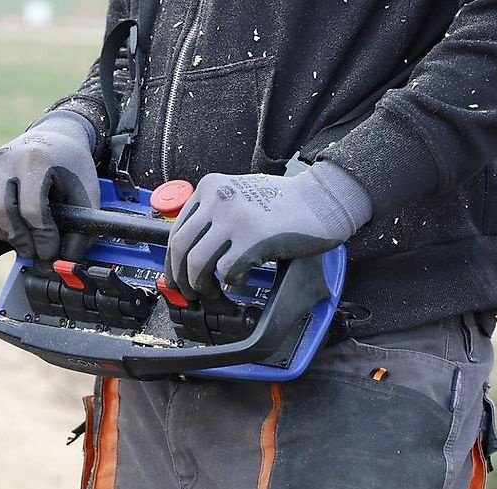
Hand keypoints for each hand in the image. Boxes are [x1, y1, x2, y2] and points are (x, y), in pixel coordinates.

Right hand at [0, 110, 99, 259]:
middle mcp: (4, 158)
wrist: (55, 136)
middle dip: (19, 239)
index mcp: (35, 158)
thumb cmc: (71, 166)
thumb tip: (67, 260)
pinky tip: (2, 227)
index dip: (42, 237)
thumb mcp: (87, 192)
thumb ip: (82, 227)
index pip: (32, 209)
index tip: (49, 250)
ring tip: (21, 239)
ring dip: (1, 235)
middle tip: (33, 250)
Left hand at [165, 162, 372, 299]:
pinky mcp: (253, 238)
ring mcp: (234, 218)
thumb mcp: (240, 195)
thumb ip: (214, 216)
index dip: (172, 260)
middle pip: (180, 248)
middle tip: (188, 293)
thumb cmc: (285, 203)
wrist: (324, 199)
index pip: (177, 230)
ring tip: (212, 294)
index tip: (175, 276)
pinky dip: (229, 283)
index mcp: (210, 187)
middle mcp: (218, 199)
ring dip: (200, 286)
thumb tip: (190, 257)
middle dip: (179, 277)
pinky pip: (226, 272)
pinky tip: (239, 281)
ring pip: (198, 263)